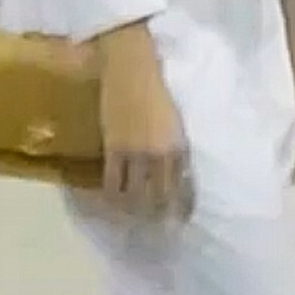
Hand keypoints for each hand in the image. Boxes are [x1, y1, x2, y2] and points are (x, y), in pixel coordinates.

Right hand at [99, 25, 190, 218]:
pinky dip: (111, 198)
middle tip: (153, 231)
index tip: (181, 221)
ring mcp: (137, 153)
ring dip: (133, 212)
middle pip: (161, 197)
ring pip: (136, 195)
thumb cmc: (157, 84)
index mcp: (180, 145)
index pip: (185, 186)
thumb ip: (175, 144)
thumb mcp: (175, 118)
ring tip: (130, 223)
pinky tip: (109, 205)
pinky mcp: (114, 149)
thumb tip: (174, 166)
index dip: (182, 207)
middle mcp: (162, 155)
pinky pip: (113, 183)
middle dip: (158, 217)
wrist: (133, 63)